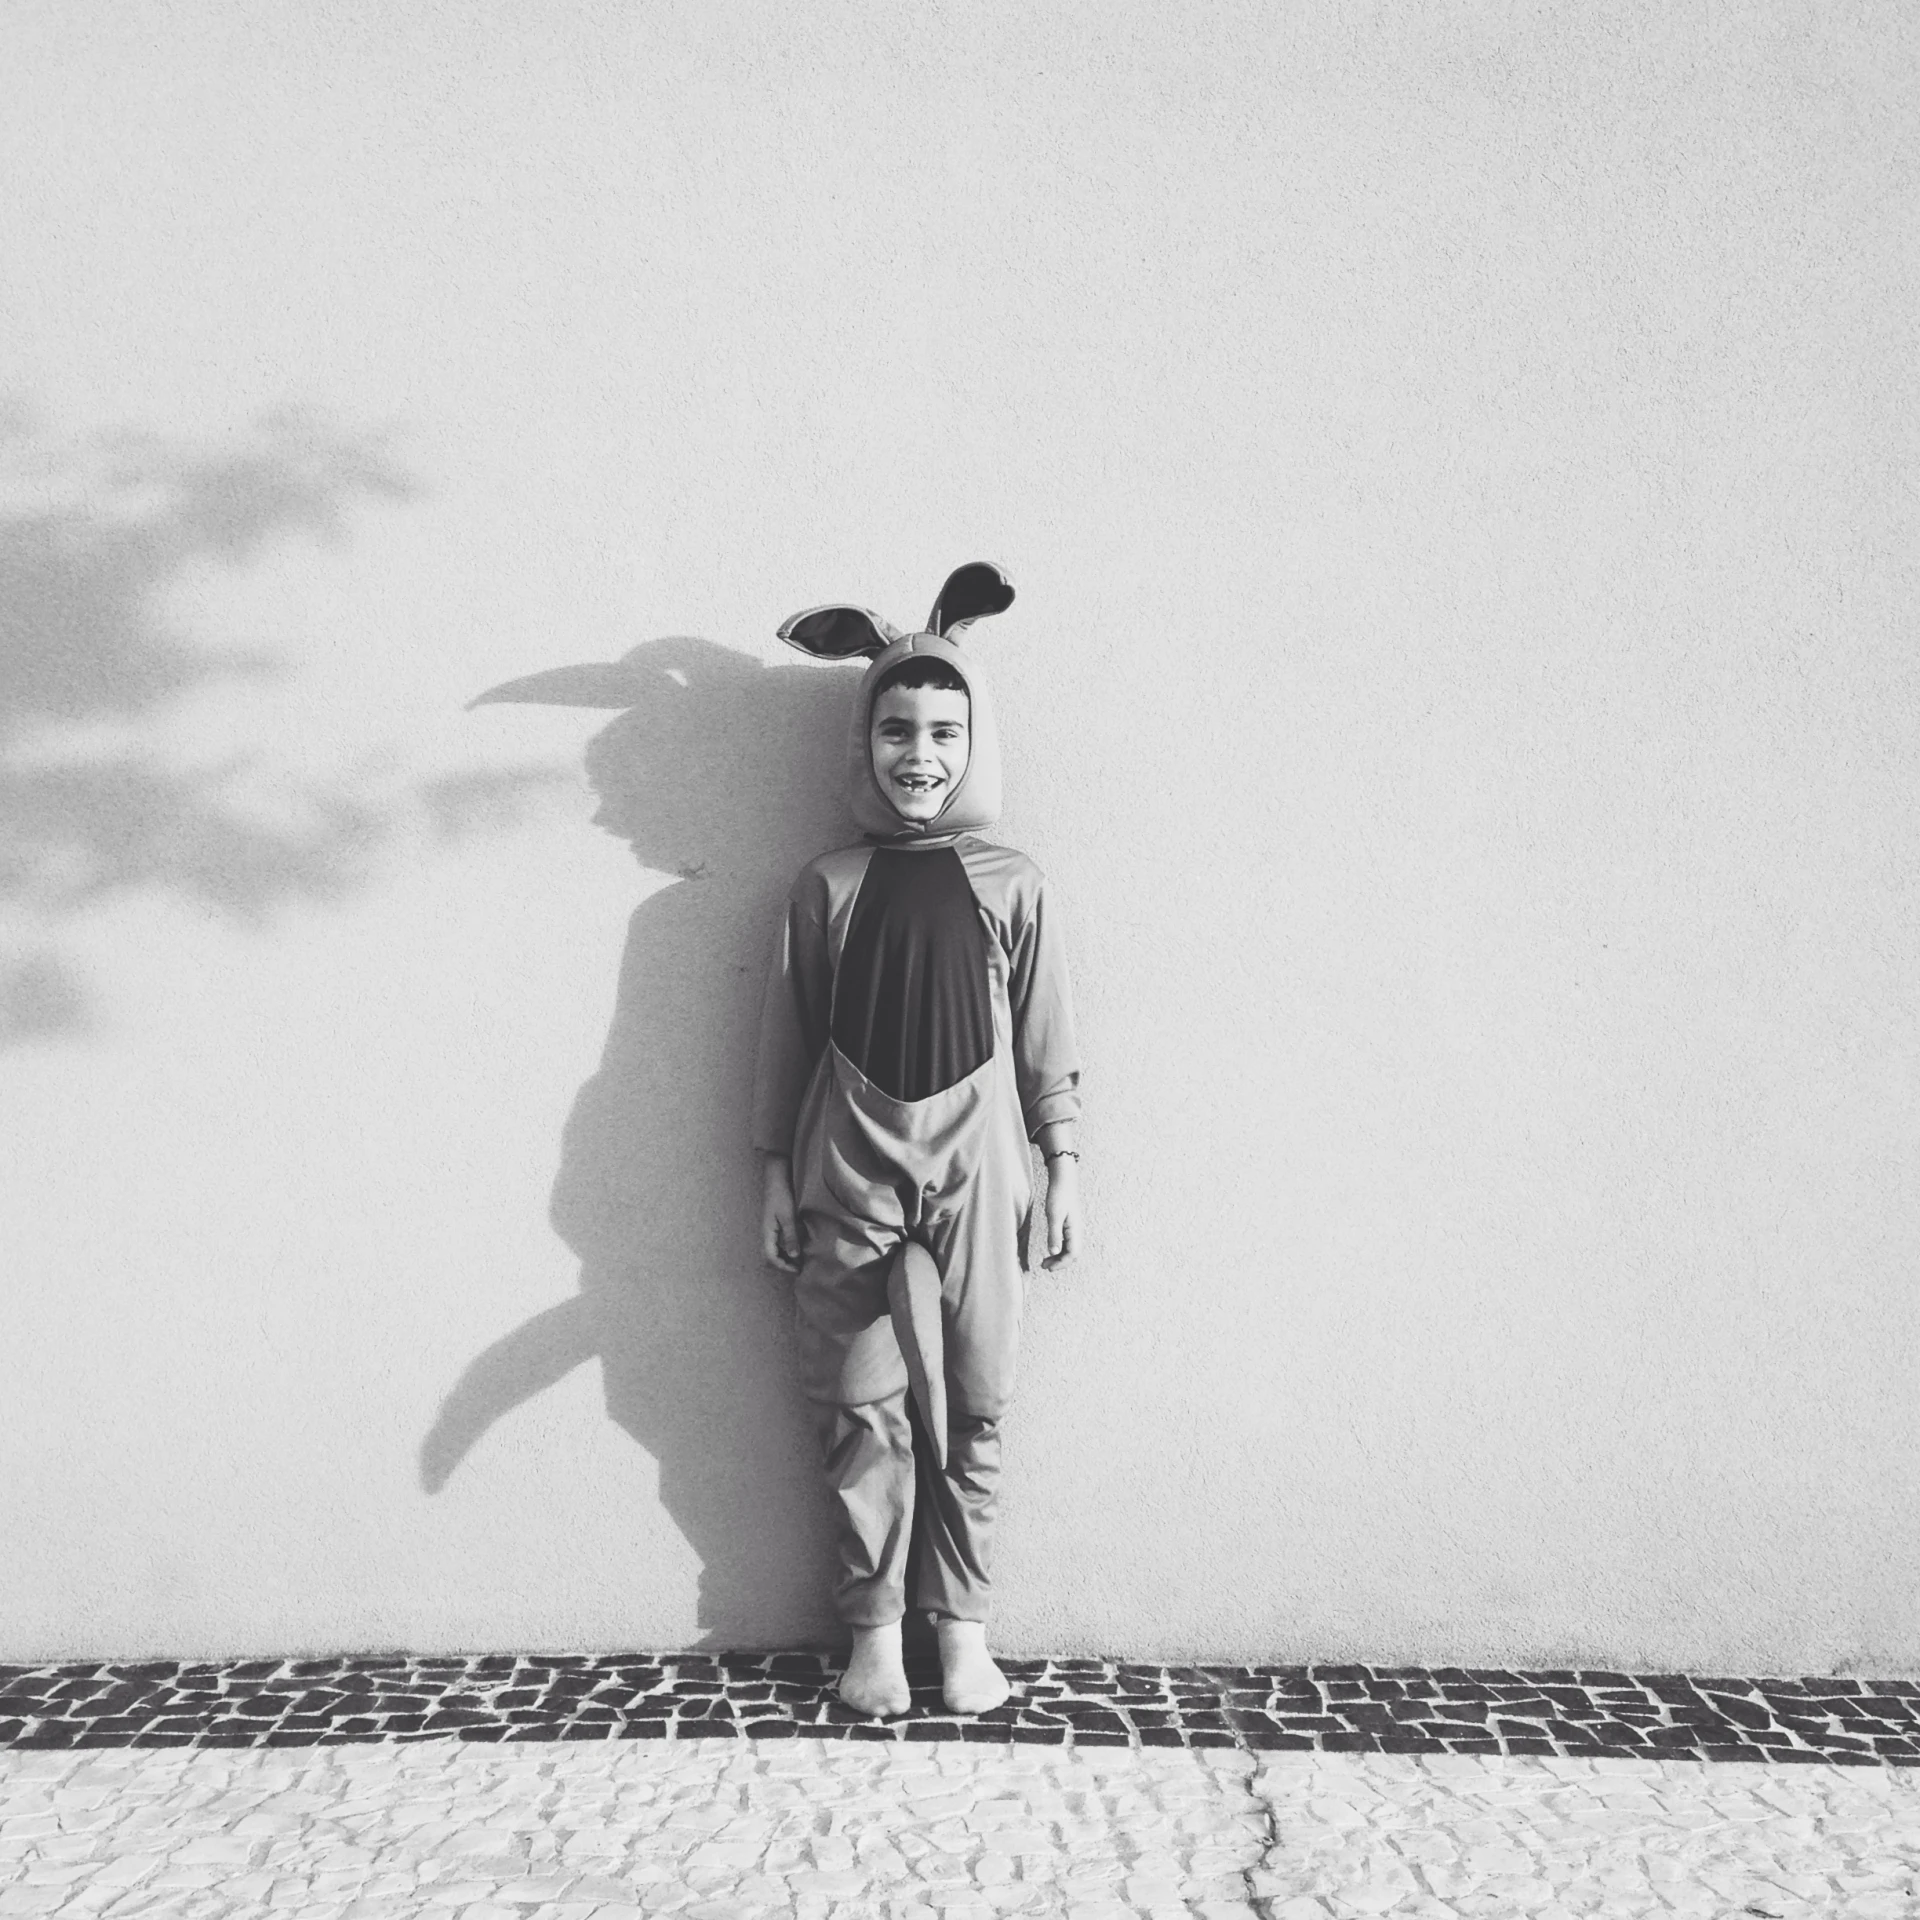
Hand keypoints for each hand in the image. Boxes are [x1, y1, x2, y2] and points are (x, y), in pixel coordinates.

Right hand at [760, 1154, 801, 1273]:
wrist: (776, 1178)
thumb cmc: (781, 1195)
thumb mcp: (788, 1216)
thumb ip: (790, 1236)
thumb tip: (793, 1256)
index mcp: (767, 1233)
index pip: (770, 1258)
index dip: (783, 1267)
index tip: (798, 1270)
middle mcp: (766, 1234)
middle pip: (771, 1257)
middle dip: (784, 1265)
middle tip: (800, 1268)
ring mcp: (770, 1229)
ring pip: (775, 1250)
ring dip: (786, 1257)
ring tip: (801, 1260)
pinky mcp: (775, 1225)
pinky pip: (779, 1242)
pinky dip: (787, 1247)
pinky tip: (799, 1246)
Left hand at [1041, 1154, 1079, 1269]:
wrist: (1064, 1180)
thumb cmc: (1059, 1195)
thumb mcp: (1054, 1215)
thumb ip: (1054, 1235)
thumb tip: (1054, 1253)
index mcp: (1075, 1230)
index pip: (1073, 1254)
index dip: (1061, 1263)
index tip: (1049, 1268)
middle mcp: (1077, 1231)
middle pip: (1072, 1254)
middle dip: (1060, 1263)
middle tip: (1044, 1267)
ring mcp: (1074, 1228)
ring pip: (1069, 1248)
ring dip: (1059, 1257)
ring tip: (1045, 1262)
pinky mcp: (1069, 1224)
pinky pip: (1067, 1242)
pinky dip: (1059, 1249)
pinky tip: (1051, 1249)